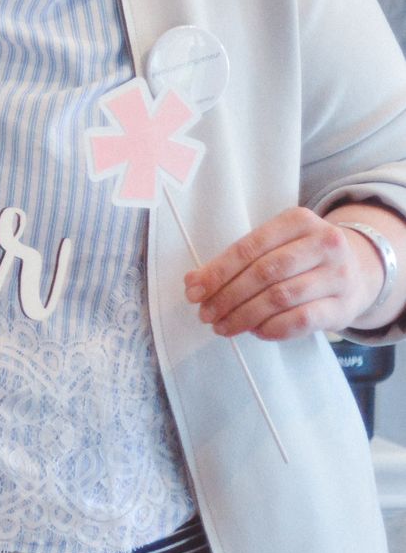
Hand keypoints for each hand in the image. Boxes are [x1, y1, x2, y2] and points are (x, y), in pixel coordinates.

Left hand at [187, 206, 388, 339]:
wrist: (359, 271)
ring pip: (281, 297)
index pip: (248, 248)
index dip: (217, 272)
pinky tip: (256, 331)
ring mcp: (338, 275)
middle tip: (206, 314)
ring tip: (224, 326)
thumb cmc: (303, 257)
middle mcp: (323, 244)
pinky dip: (273, 327)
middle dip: (228, 296)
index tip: (194, 291)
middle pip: (264, 273)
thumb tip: (193, 282)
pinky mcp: (345, 306)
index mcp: (298, 220)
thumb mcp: (276, 246)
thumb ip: (237, 260)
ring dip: (245, 315)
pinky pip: (302, 319)